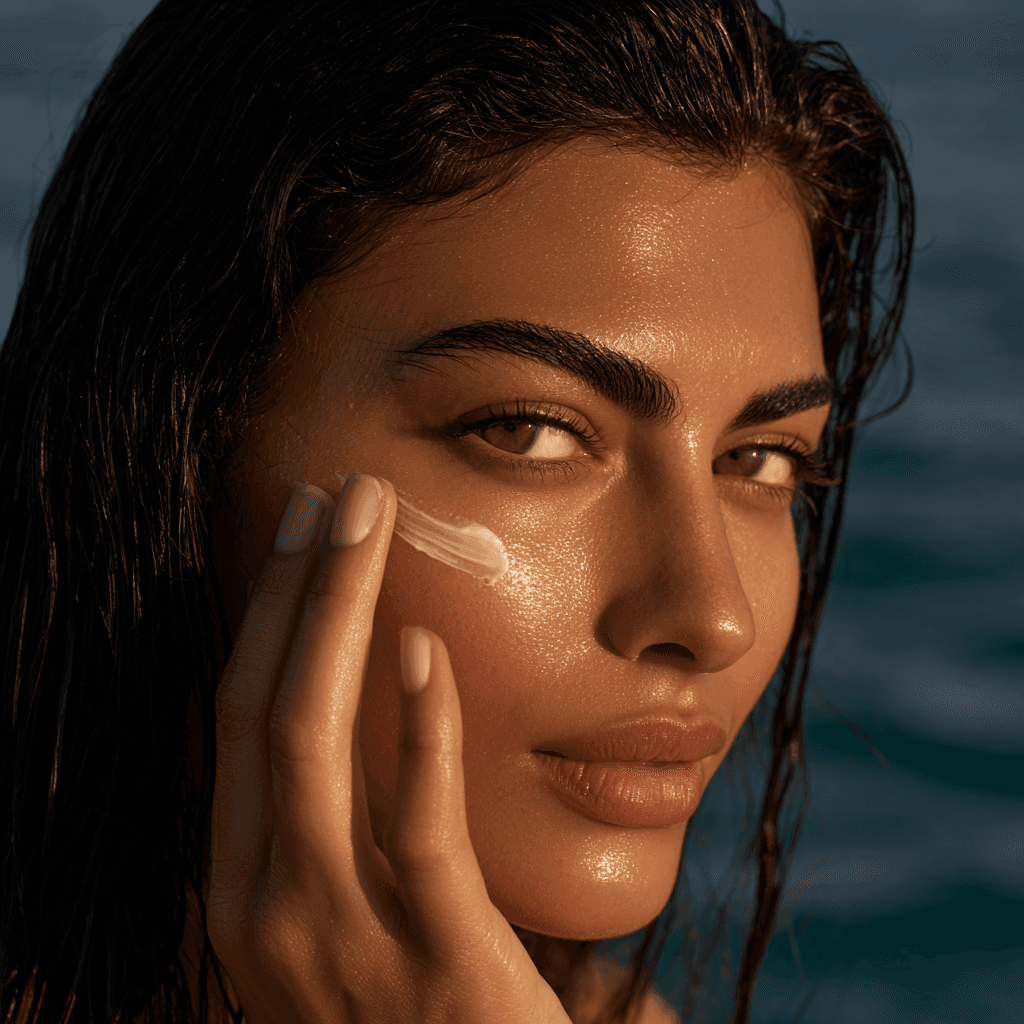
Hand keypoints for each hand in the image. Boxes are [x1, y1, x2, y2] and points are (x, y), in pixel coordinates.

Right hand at [207, 475, 570, 1023]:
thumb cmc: (409, 1004)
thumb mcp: (346, 906)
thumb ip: (340, 812)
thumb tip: (368, 684)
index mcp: (246, 884)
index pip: (236, 715)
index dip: (262, 611)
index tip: (297, 530)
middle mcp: (268, 905)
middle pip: (263, 706)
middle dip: (294, 585)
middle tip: (335, 493)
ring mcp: (341, 935)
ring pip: (314, 739)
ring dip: (339, 612)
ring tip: (369, 521)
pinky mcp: (437, 958)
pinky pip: (416, 821)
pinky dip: (415, 725)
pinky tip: (425, 645)